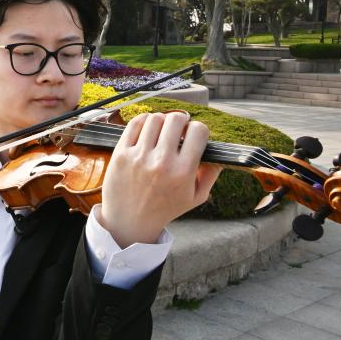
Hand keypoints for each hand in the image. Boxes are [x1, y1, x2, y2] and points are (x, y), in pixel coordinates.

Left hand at [99, 112, 221, 246]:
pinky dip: (144, 120)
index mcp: (183, 172)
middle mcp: (161, 162)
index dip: (199, 130)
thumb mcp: (196, 197)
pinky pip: (134, 124)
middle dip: (181, 121)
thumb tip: (218, 153)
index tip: (194, 135)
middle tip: (179, 129)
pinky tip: (148, 128)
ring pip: (155, 118)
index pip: (198, 131)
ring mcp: (139, 156)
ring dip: (162, 120)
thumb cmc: (165, 209)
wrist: (129, 221)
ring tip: (163, 130)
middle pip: (176, 119)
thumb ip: (210, 174)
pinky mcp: (121, 153)